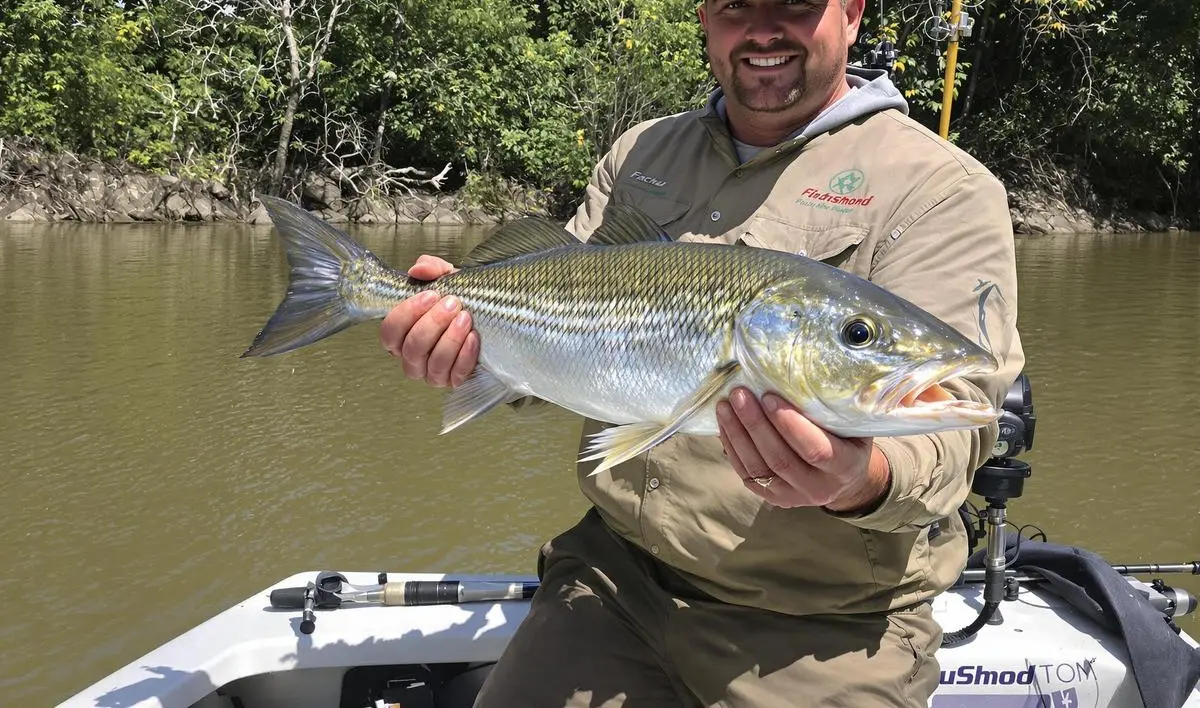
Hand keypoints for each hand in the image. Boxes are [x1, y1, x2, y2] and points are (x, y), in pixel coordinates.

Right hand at [379, 255, 478, 387]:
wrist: (487, 316)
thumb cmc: (458, 300)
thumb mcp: (446, 278)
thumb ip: (430, 268)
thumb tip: (418, 270)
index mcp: (400, 335)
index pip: (389, 331)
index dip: (407, 314)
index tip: (431, 294)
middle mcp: (411, 358)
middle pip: (412, 348)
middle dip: (433, 324)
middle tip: (453, 304)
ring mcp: (432, 374)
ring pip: (434, 364)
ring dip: (450, 340)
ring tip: (465, 319)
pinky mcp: (453, 382)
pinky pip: (455, 375)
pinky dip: (465, 356)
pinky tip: (474, 337)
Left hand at [716, 388, 890, 511]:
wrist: (845, 481)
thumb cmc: (849, 441)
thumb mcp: (854, 425)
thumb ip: (837, 408)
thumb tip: (808, 373)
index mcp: (844, 468)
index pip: (816, 450)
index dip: (790, 425)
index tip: (769, 397)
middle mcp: (818, 488)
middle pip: (780, 459)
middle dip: (755, 424)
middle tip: (739, 395)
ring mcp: (793, 496)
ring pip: (758, 468)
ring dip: (737, 434)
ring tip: (725, 405)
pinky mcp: (772, 498)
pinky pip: (747, 473)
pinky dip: (732, 447)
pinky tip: (724, 424)